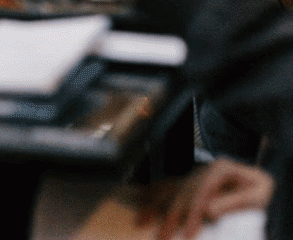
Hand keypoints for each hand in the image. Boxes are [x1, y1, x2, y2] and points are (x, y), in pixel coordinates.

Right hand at [138, 159, 272, 239]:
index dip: (192, 216)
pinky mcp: (191, 182)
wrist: (261, 182)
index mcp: (220, 169)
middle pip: (181, 194)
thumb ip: (234, 201)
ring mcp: (195, 174)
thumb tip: (207, 210)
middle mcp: (203, 170)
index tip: (186, 236)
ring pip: (169, 189)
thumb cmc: (262, 190)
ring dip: (153, 206)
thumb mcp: (257, 195)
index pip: (201, 195)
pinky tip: (143, 205)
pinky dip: (154, 196)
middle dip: (170, 218)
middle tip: (161, 238)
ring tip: (140, 222)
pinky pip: (168, 187)